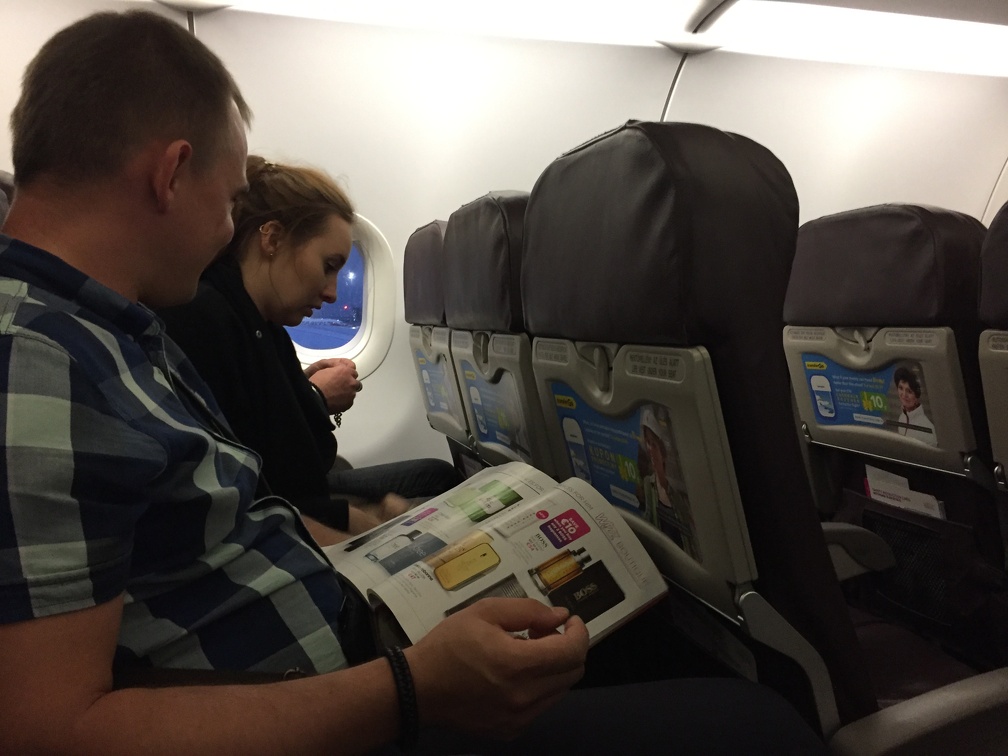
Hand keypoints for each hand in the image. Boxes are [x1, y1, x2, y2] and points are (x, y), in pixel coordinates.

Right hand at [306, 358, 359, 412]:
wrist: (315, 399)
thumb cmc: (316, 385)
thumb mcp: (324, 370)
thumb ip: (335, 369)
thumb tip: (337, 370)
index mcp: (345, 370)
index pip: (352, 368)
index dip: (347, 371)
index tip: (346, 374)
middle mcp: (351, 381)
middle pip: (355, 381)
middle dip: (350, 383)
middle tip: (341, 385)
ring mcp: (351, 393)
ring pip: (353, 391)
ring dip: (348, 392)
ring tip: (337, 394)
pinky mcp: (349, 403)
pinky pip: (350, 401)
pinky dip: (345, 401)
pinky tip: (337, 401)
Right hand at [406, 598, 587, 739]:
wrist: (418, 689)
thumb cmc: (449, 645)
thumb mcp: (484, 612)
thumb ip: (527, 610)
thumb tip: (561, 617)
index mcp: (516, 664)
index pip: (572, 652)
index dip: (579, 632)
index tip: (570, 621)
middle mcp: (523, 697)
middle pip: (573, 672)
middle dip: (568, 647)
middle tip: (544, 633)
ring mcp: (519, 718)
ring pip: (561, 689)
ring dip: (554, 667)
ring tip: (527, 652)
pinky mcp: (511, 731)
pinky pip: (542, 705)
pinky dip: (540, 687)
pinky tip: (515, 675)